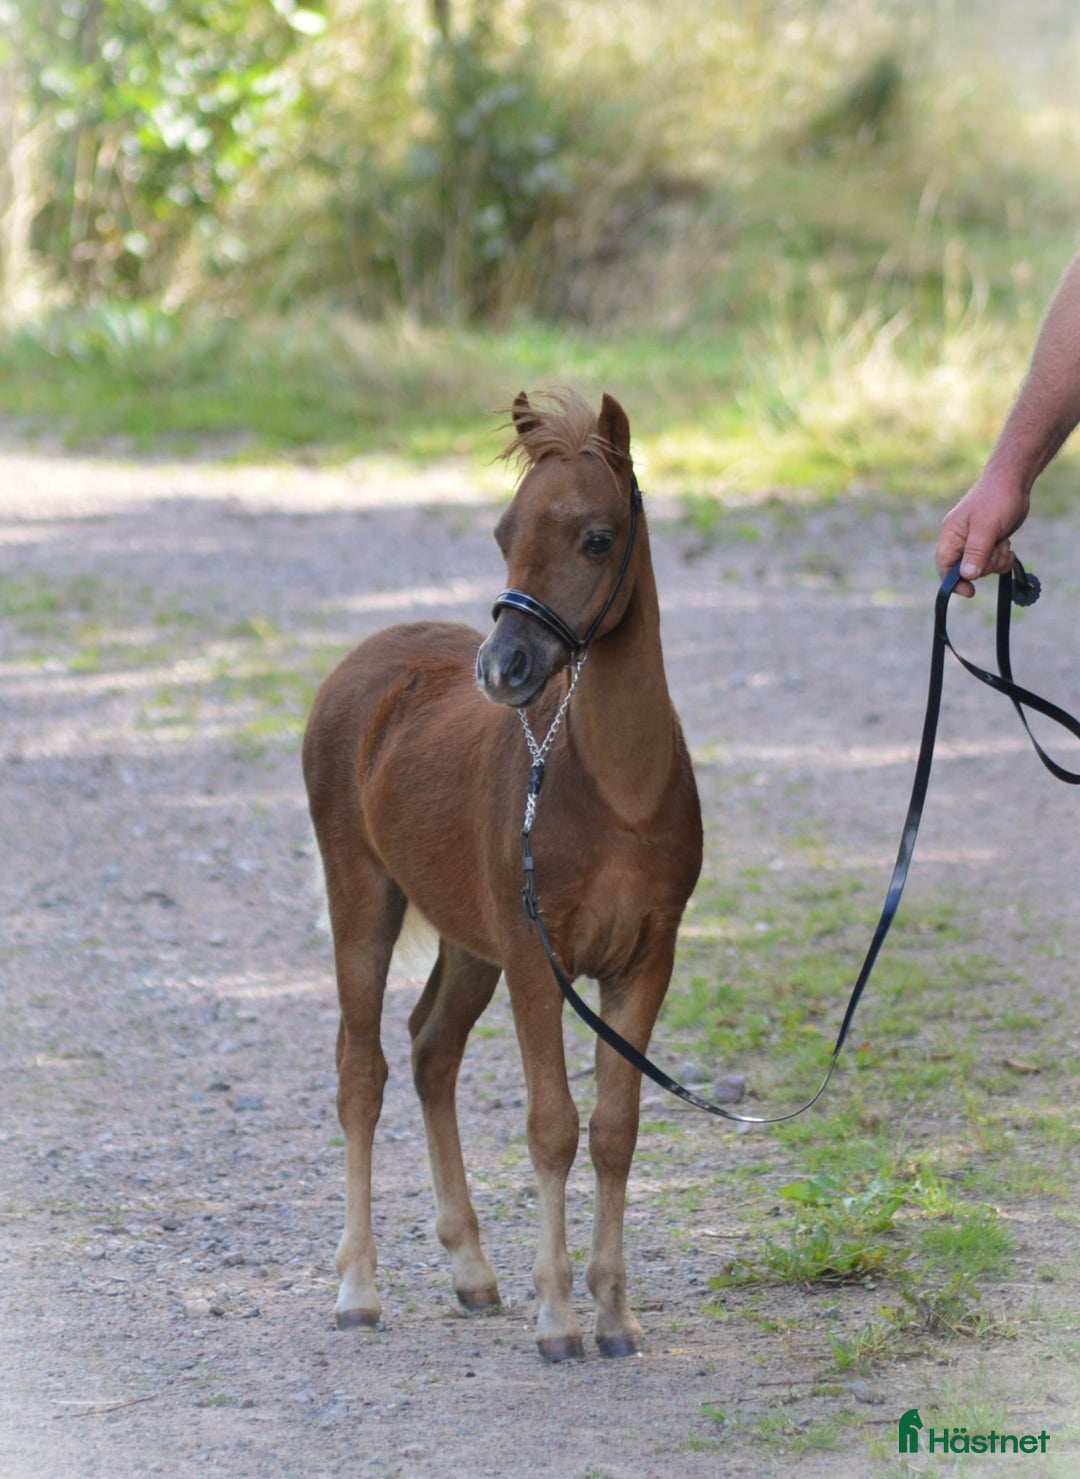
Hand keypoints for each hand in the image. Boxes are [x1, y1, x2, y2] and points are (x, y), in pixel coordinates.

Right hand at [935, 472, 1029, 596]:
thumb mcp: (987, 527)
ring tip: (1003, 542)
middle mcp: (959, 541)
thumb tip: (967, 576)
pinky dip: (1002, 558)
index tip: (970, 591)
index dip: (954, 581)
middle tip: (997, 548)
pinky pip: (993, 562)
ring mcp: (974, 543)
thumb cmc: (996, 499)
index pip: (945, 566)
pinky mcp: (988, 543)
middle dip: (985, 565)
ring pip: (982, 567)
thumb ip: (976, 552)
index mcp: (951, 535)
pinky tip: (1008, 545)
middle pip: (966, 570)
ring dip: (996, 560)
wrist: (1013, 483)